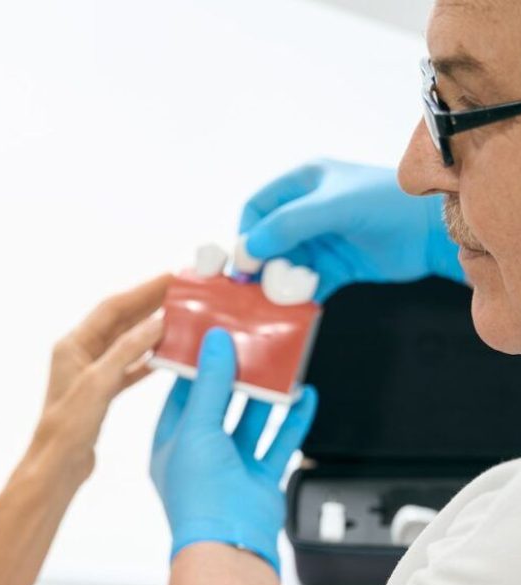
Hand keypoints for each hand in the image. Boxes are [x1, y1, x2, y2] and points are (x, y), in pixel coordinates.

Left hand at [31, 273, 172, 481]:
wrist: (57, 467)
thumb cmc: (67, 428)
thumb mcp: (98, 383)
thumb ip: (127, 351)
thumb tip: (156, 323)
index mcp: (73, 345)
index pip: (112, 308)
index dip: (142, 291)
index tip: (170, 279)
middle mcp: (80, 355)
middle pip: (121, 321)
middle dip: (150, 305)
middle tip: (182, 293)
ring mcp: (91, 374)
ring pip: (126, 344)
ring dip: (151, 331)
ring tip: (181, 318)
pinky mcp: (101, 394)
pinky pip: (128, 368)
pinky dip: (148, 360)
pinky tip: (167, 355)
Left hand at [150, 328, 317, 572]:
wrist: (230, 542)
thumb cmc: (199, 494)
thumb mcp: (196, 427)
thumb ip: (208, 383)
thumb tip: (214, 342)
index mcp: (170, 443)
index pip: (181, 394)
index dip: (195, 366)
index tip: (211, 337)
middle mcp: (199, 454)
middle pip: (218, 404)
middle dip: (235, 375)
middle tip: (250, 342)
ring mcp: (230, 466)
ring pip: (250, 420)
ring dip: (265, 394)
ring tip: (279, 363)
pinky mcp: (259, 478)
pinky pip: (278, 442)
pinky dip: (292, 419)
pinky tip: (305, 396)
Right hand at [239, 159, 464, 301]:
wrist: (433, 232)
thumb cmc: (387, 204)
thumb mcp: (335, 206)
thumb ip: (288, 224)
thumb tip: (248, 250)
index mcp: (303, 183)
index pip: (257, 208)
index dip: (246, 235)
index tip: (244, 264)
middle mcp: (307, 211)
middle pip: (266, 242)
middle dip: (261, 266)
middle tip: (259, 288)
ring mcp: (321, 240)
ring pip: (283, 266)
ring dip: (278, 285)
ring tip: (282, 298)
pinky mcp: (334, 267)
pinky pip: (304, 286)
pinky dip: (298, 298)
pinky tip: (298, 307)